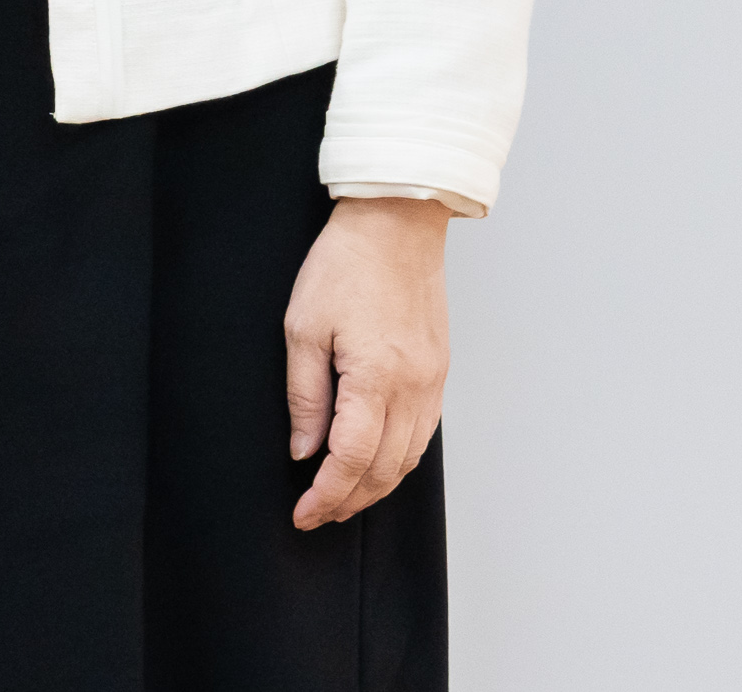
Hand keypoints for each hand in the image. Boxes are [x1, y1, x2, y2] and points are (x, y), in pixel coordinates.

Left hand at [283, 196, 452, 526]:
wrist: (396, 227)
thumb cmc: (345, 266)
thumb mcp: (302, 327)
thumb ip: (305, 395)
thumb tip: (304, 449)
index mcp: (375, 377)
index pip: (352, 458)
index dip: (327, 494)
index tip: (304, 513)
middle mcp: (413, 388)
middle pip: (385, 469)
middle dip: (350, 500)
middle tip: (317, 515)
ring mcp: (432, 383)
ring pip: (408, 458)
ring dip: (376, 486)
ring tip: (342, 497)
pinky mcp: (439, 373)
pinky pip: (423, 434)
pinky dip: (398, 459)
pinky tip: (375, 463)